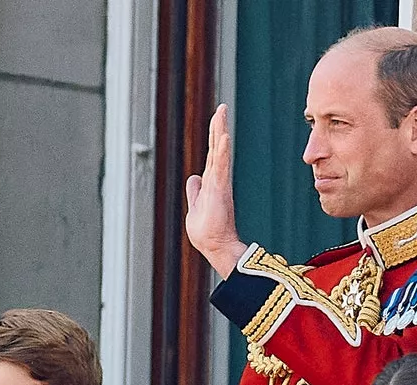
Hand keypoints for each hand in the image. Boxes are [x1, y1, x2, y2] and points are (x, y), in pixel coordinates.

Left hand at [185, 103, 248, 278]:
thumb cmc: (207, 232)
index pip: (212, 154)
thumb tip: (193, 178)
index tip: (217, 118)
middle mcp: (217, 179)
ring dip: (220, 131)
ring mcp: (219, 182)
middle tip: (222, 107)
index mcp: (211, 182)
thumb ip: (194, 191)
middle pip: (217, 147)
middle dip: (218, 126)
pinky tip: (224, 136)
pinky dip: (223, 151)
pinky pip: (221, 166)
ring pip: (219, 151)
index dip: (214, 136)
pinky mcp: (220, 189)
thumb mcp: (195, 207)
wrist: (215, 246)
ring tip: (222, 112)